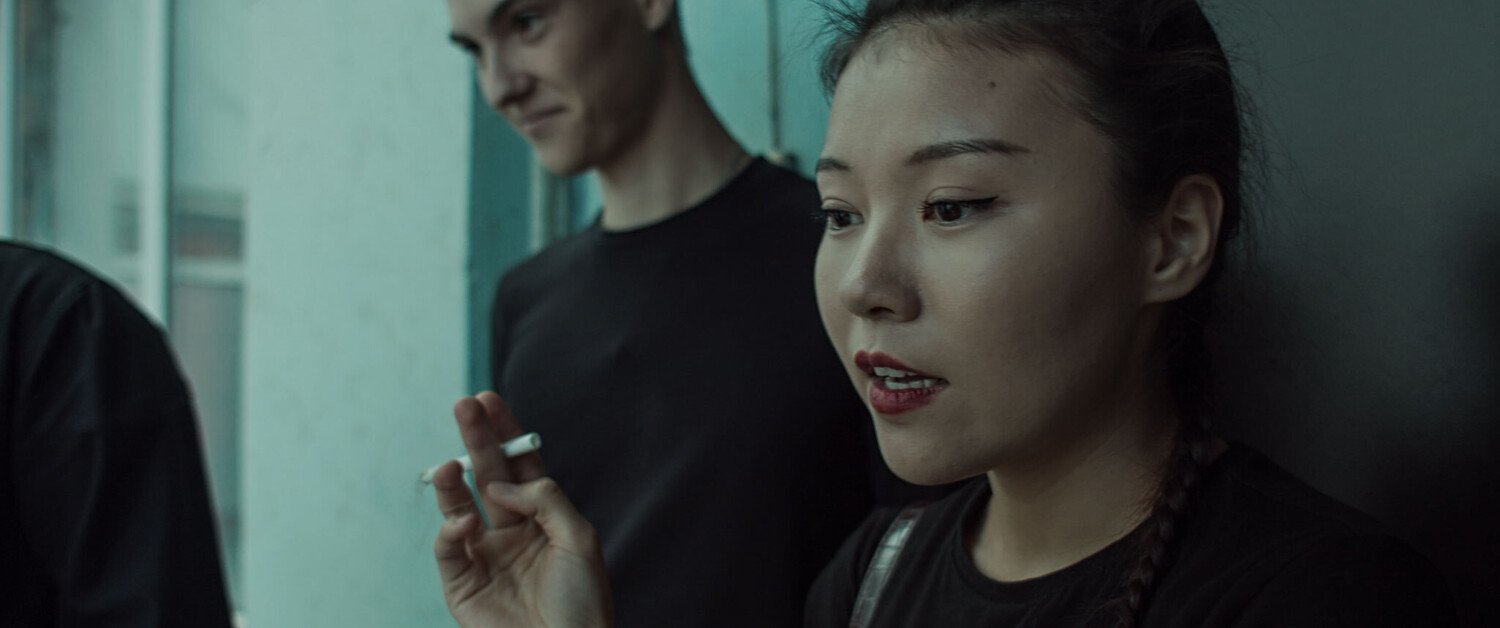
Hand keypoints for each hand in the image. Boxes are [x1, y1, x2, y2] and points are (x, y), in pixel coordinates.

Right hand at [432, 392, 612, 627]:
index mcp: (543, 519)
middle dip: (475, 440)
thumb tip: (501, 484)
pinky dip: (451, 529)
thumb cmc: (582, 604)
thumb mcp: (579, 539)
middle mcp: (511, 532)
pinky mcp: (461, 583)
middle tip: (464, 405)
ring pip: (459, 505)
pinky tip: (464, 521)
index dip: (505, 433)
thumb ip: (544, 499)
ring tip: (450, 463)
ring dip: (452, 480)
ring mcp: (484, 556)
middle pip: (488, 475)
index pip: (521, 466)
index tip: (489, 401)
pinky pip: (448, 547)